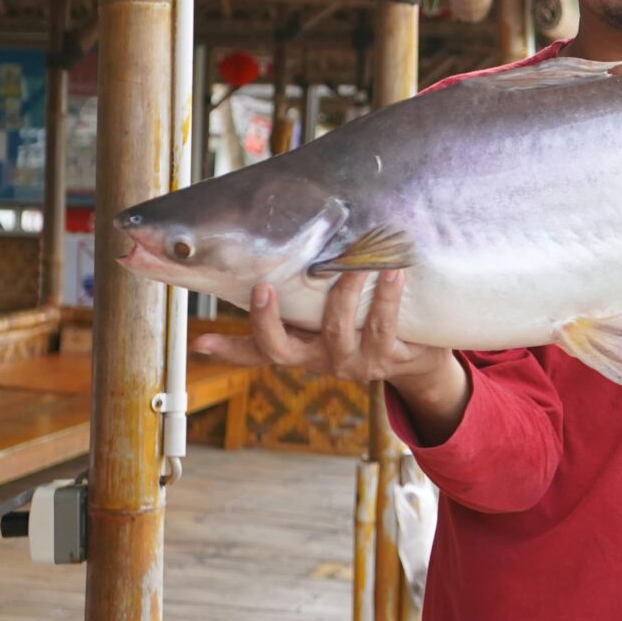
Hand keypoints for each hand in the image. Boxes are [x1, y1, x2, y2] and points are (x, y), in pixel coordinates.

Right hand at [197, 272, 470, 439]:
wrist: (419, 358)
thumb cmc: (363, 326)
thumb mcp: (326, 317)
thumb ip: (300, 297)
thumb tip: (274, 258)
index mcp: (302, 348)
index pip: (256, 353)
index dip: (230, 350)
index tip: (202, 341)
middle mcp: (321, 359)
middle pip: (283, 350)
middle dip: (269, 320)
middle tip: (263, 285)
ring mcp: (354, 362)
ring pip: (336, 330)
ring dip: (341, 293)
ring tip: (351, 263)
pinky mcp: (389, 357)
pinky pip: (384, 327)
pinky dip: (386, 297)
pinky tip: (393, 273)